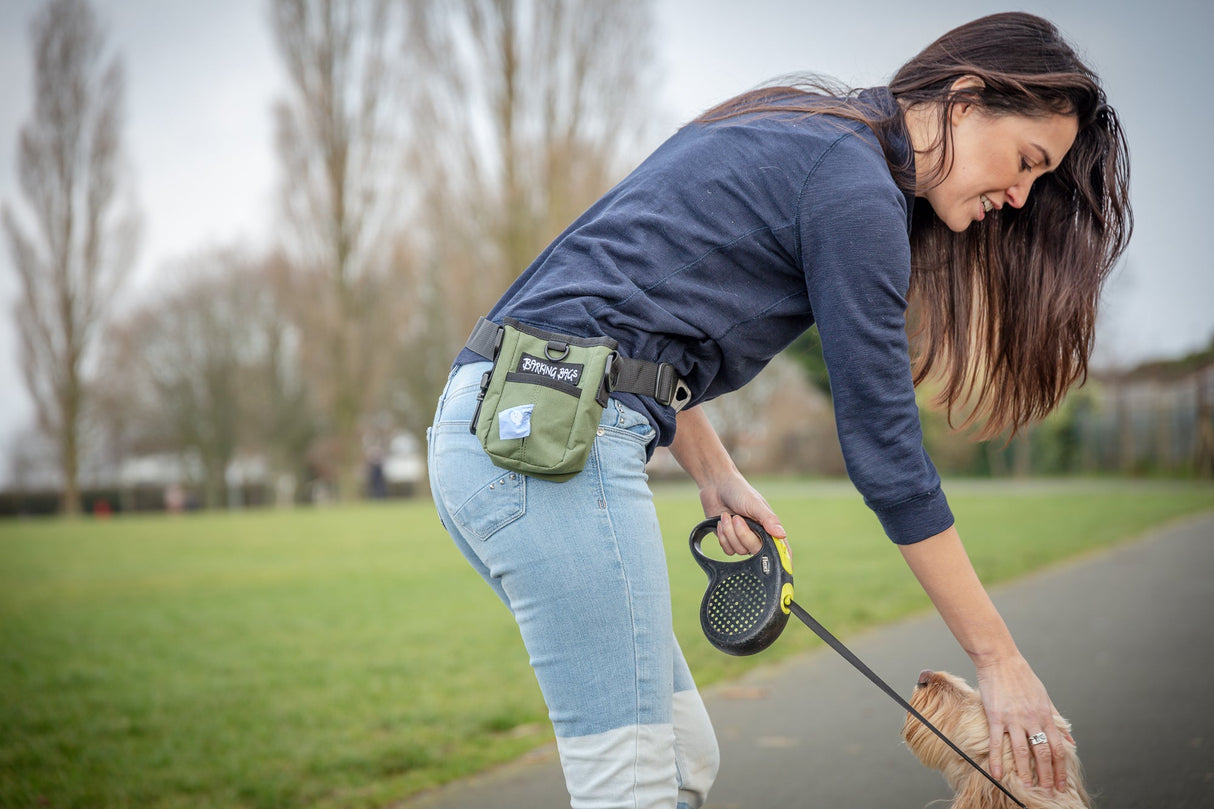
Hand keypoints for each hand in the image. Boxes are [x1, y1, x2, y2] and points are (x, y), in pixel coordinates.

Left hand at [698, 473, 784, 555]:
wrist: (716, 487)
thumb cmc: (739, 492)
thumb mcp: (755, 503)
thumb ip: (768, 519)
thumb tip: (782, 535)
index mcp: (770, 527)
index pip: (782, 549)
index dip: (782, 559)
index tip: (778, 563)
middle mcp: (759, 536)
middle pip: (756, 550)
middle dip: (743, 535)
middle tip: (736, 518)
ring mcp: (743, 540)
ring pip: (739, 551)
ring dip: (730, 533)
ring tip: (727, 516)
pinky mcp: (729, 541)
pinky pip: (728, 550)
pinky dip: (723, 537)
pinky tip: (722, 522)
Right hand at [975, 655, 1071, 792]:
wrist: (1000, 659)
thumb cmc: (1022, 677)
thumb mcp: (1045, 697)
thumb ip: (1057, 720)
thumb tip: (1071, 740)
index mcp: (1045, 716)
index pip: (1058, 748)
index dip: (1061, 769)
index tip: (1062, 784)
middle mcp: (1032, 719)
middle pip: (1042, 754)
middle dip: (1047, 776)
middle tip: (1048, 793)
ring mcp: (1013, 719)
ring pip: (1021, 751)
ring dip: (1025, 772)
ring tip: (1026, 787)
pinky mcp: (995, 716)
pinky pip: (996, 742)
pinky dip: (996, 760)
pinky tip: (996, 774)